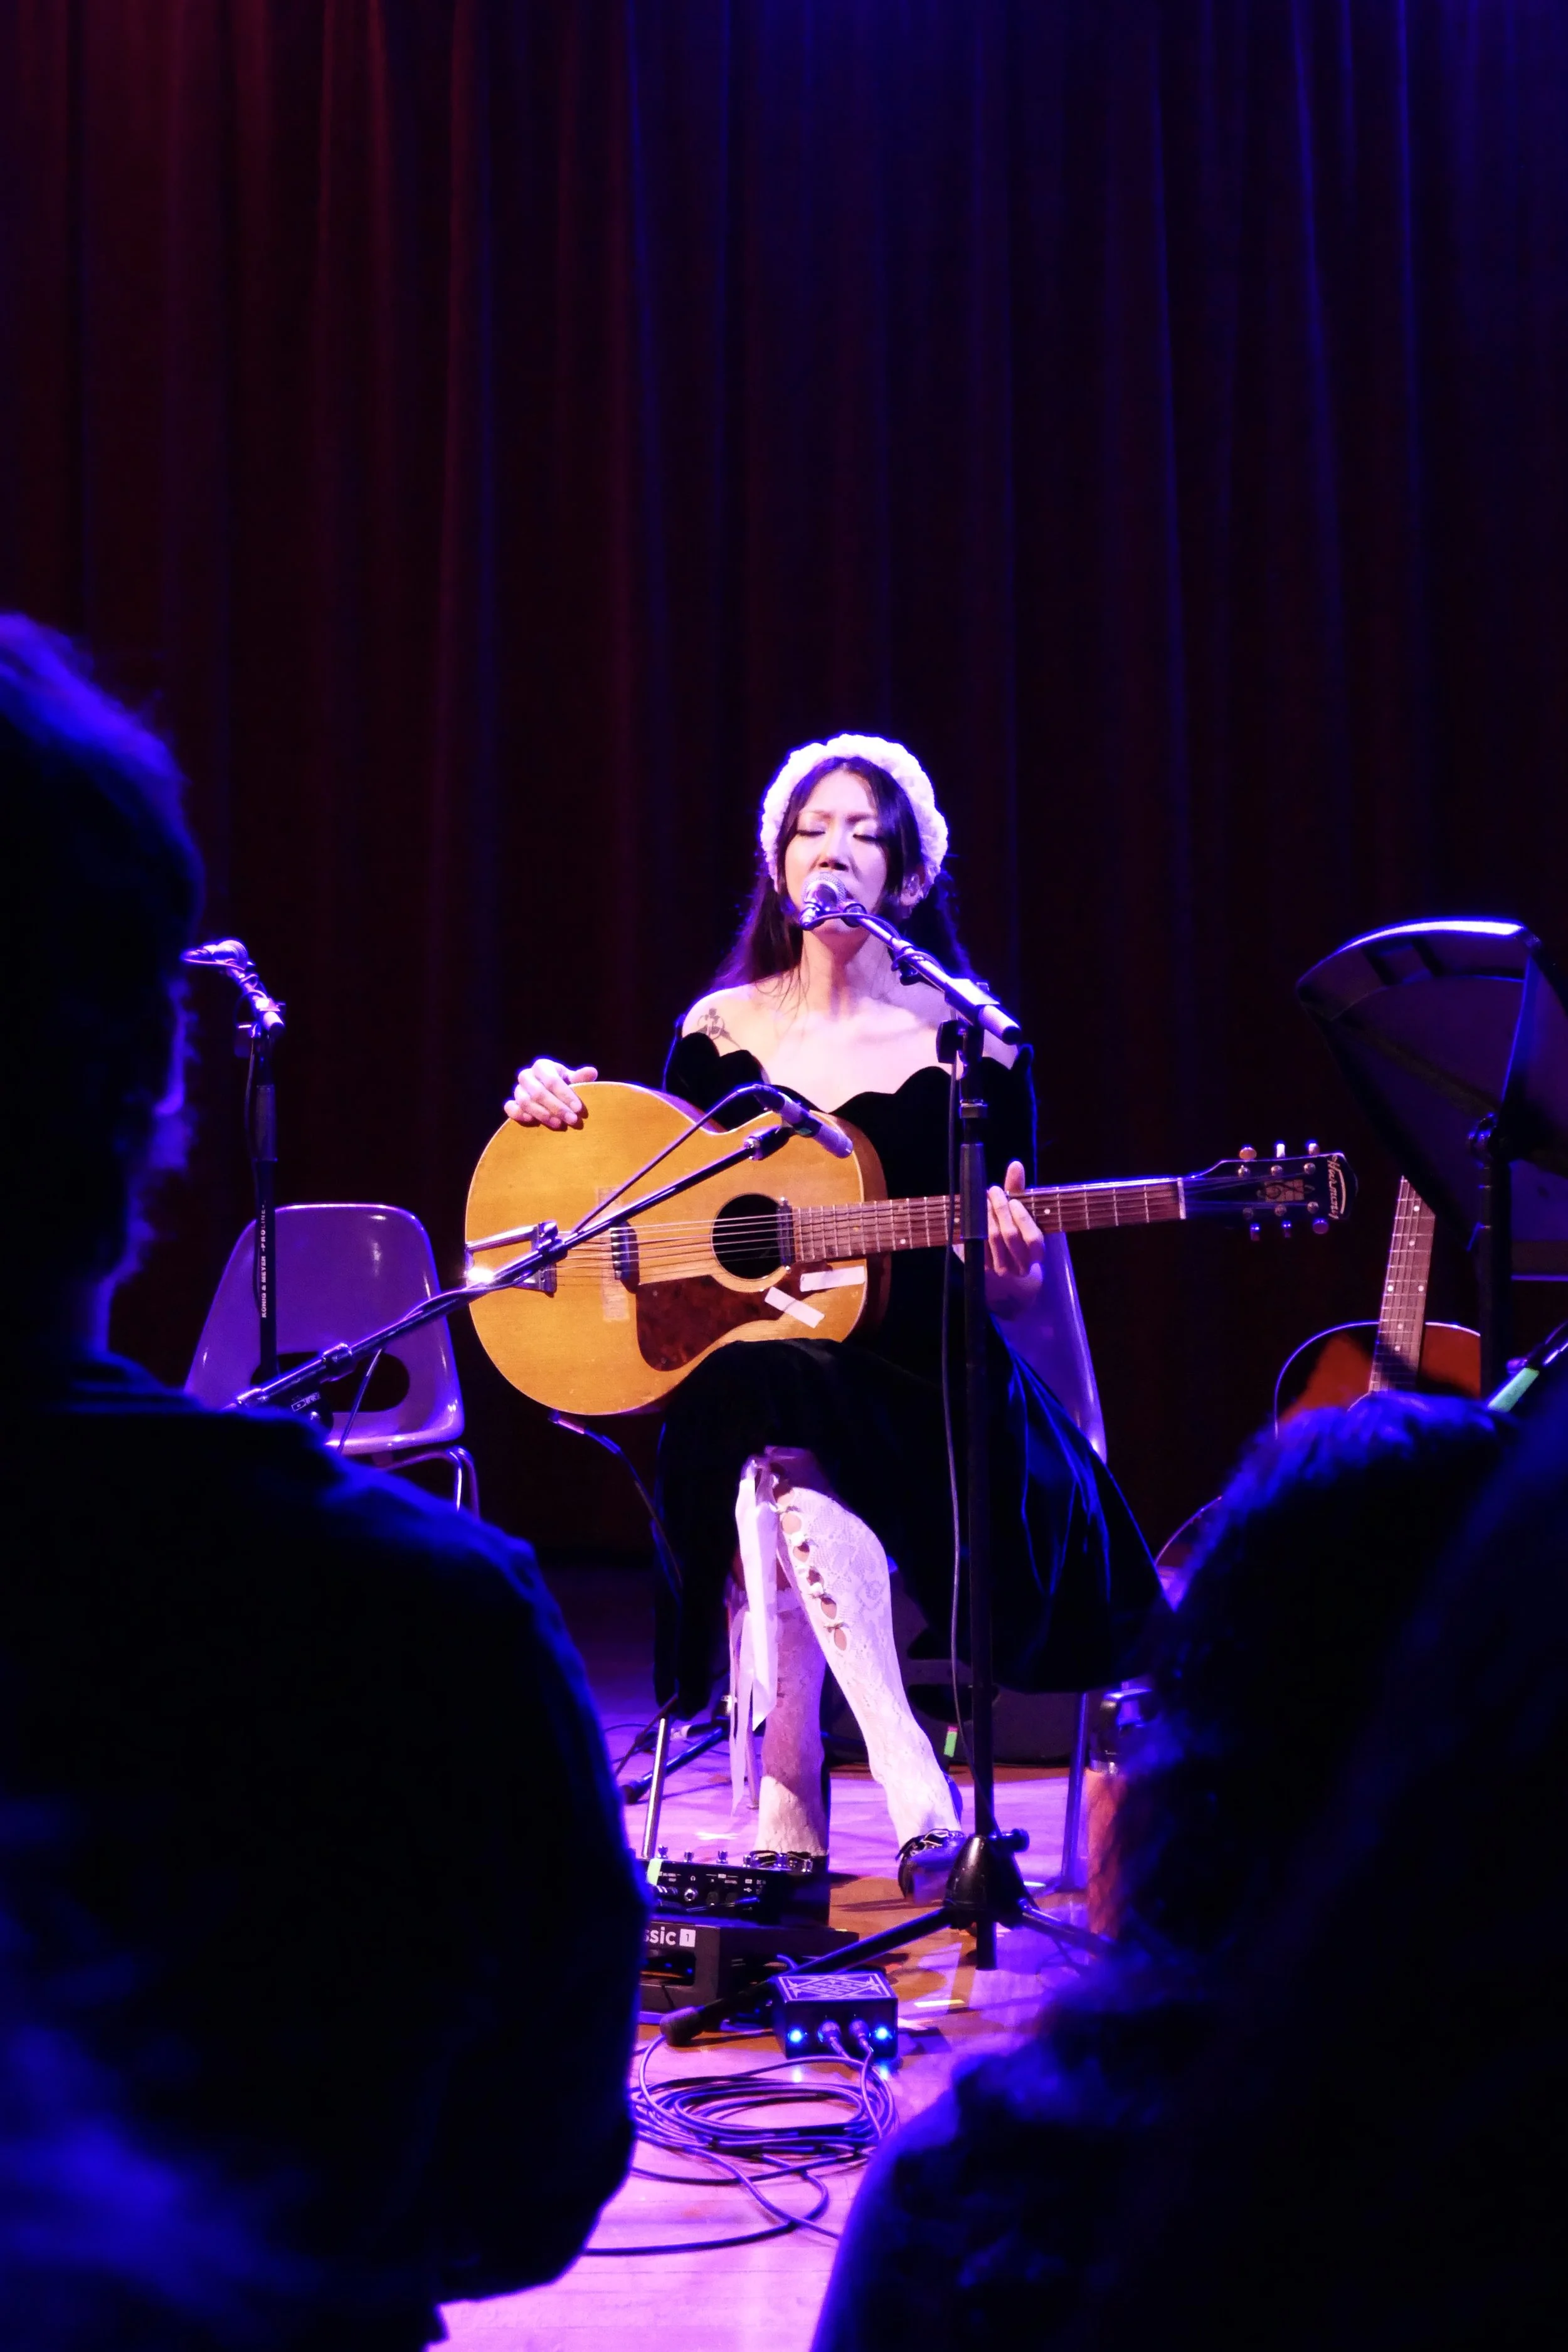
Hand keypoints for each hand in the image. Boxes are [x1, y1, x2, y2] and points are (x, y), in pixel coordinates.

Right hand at [503, 1059, 597, 1128]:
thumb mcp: (573, 1080)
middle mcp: (527, 1076)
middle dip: (557, 1108)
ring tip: (559, 1125)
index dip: (565, 1095)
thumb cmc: (563, 1086)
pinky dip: (519, 1115)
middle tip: (572, 1120)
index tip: (578, 1109)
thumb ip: (581, 1078)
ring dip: (542, 1114)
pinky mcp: (512, 1103)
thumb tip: (592, 1072)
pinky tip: (533, 1122)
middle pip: (538, 1092)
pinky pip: (510, 1108)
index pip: (552, 1080)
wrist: (550, 1094)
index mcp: (542, 1066)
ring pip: (525, 1102)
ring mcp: (517, 1090)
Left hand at [984, 1160, 1045, 1319]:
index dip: (1023, 1218)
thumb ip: (1019, 1191)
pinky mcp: (980, 1270)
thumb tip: (1015, 1165)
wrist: (1009, 1280)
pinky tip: (971, 1213)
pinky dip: (972, 1227)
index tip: (1013, 1199)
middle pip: (1009, 1236)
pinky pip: (975, 1245)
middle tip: (993, 1190)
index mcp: (1036, 1256)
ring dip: (985, 1215)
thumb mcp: (1023, 1216)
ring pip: (991, 1240)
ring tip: (982, 1199)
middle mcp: (1019, 1267)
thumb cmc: (1018, 1237)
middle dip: (1000, 1210)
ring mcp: (999, 1271)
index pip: (1033, 1239)